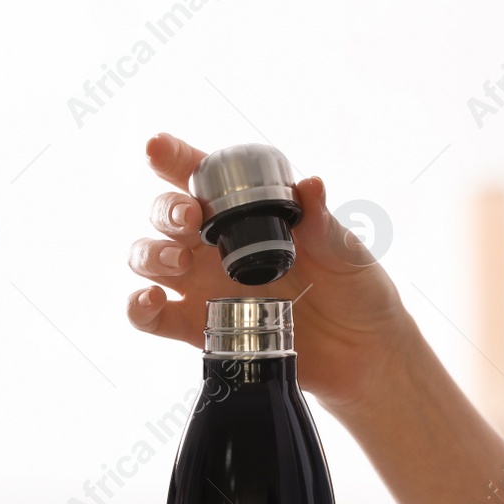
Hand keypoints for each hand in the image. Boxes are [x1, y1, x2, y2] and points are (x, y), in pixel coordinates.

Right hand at [126, 134, 420, 409]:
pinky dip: (139, 307)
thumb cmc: (358, 292)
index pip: (203, 177)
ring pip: (149, 259)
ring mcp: (203, 287)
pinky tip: (151, 301)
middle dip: (166, 209)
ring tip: (180, 264)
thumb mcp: (347, 253)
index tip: (158, 149)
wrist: (364, 354)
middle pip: (165, 215)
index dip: (175, 159)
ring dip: (150, 254)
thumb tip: (310, 185)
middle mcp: (216, 246)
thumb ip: (323, 224)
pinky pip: (152, 316)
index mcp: (249, 214)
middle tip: (191, 219)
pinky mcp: (199, 329)